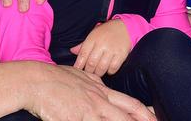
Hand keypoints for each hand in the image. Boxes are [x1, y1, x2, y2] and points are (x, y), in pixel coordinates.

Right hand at [22, 63, 154, 120]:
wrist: (35, 80)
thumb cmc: (54, 78)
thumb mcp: (80, 75)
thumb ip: (93, 82)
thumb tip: (102, 84)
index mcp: (101, 91)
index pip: (130, 103)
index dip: (145, 113)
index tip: (155, 118)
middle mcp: (99, 101)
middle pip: (128, 116)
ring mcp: (88, 111)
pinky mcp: (76, 119)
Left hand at [70, 20, 130, 76]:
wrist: (124, 27)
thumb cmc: (106, 32)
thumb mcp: (93, 34)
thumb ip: (83, 44)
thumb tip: (72, 51)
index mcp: (93, 39)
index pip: (83, 54)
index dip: (79, 64)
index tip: (77, 70)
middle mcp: (102, 44)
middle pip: (91, 63)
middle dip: (88, 71)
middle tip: (88, 73)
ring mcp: (112, 50)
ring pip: (102, 68)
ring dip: (98, 73)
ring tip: (97, 72)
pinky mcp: (121, 54)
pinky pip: (113, 68)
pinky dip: (109, 71)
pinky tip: (108, 69)